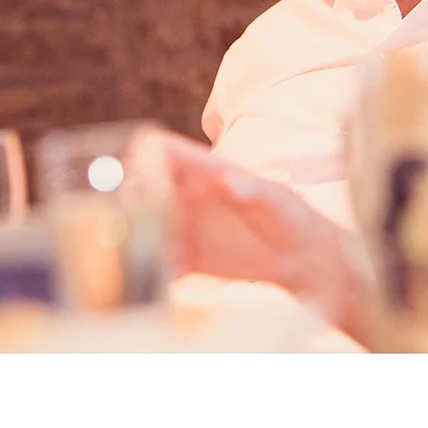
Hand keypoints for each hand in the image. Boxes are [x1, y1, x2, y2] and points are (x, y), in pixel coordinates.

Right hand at [126, 131, 369, 339]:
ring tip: (136, 248)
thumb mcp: (276, 200)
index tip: (128, 168)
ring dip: (137, 236)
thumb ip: (250, 190)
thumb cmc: (293, 217)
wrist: (304, 259)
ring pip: (147, 225)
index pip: (167, 153)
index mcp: (207, 172)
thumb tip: (224, 179)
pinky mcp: (190, 259)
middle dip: (129, 197)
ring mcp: (187, 227)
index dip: (143, 155)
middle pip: (145, 187)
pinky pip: (162, 261)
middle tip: (123, 213)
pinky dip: (156, 268)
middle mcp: (189, 197)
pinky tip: (162, 274)